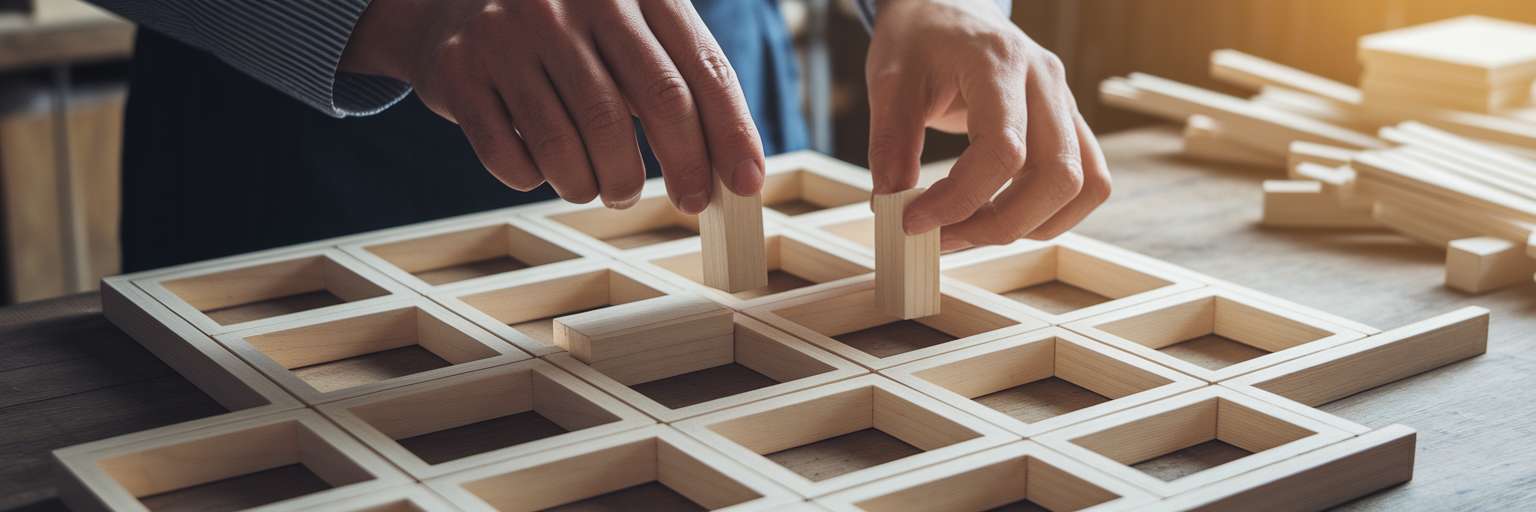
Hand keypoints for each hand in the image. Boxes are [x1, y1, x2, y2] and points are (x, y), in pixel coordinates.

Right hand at [340, 0, 765, 212]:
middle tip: (688, 200)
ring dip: (603, 184)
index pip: (699, 67)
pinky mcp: (459, 71)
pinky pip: (512, 158)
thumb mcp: (625, 24)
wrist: (444, 3)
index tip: (746, 184)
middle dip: (682, 167)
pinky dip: (537, 179)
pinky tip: (544, 166)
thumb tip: (731, 169)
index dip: (729, 133)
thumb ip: (676, 78)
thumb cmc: (562, 28)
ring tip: (608, 185)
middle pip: (652, 104)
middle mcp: (570, 0)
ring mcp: (509, 32)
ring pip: (579, 143)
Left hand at [866, 0, 1110, 250]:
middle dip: (1001, 224)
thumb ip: (891, 143)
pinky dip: (1050, 212)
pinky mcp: (1068, 122)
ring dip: (1031, 224)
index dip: (961, 200)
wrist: (947, 6)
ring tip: (970, 230)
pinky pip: (1087, 180)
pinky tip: (1001, 215)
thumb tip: (891, 205)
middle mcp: (1045, 82)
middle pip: (1058, 176)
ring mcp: (1065, 101)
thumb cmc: (920, 38)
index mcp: (1000, 63)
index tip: (915, 220)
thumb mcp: (890, 81)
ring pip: (1083, 185)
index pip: (1003, 151)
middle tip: (945, 238)